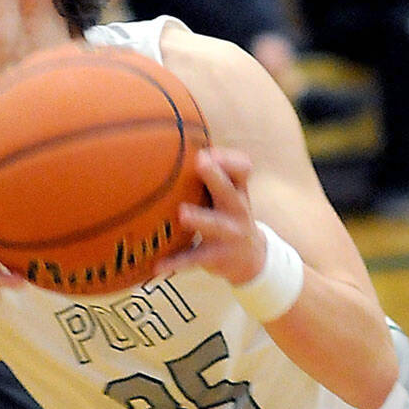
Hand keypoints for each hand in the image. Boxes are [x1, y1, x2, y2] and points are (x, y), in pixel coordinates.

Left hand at [154, 147, 267, 286]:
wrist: (251, 259)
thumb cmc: (228, 216)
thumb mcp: (228, 194)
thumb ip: (211, 173)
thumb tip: (172, 142)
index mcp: (238, 190)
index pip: (242, 169)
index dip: (228, 159)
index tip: (209, 151)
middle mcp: (238, 210)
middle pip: (229, 191)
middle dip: (216, 176)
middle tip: (201, 160)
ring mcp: (229, 234)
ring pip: (214, 225)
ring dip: (200, 218)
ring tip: (182, 213)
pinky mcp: (217, 257)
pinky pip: (194, 259)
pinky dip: (176, 263)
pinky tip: (157, 266)